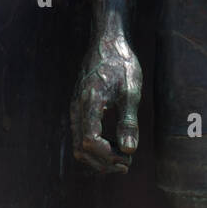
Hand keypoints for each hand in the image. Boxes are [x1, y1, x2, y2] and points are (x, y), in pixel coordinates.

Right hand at [71, 21, 141, 173]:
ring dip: (98, 158)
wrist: (107, 42)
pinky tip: (113, 145)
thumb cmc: (121, 63)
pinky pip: (80, 135)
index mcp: (90, 101)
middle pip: (81, 148)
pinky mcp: (78, 108)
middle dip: (104, 162)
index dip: (107, 155)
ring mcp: (75, 108)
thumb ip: (129, 121)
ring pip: (78, 145)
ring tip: (122, 159)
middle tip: (127, 165)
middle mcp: (77, 107)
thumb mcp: (131, 90)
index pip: (90, 140)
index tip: (127, 159)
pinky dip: (94, 147)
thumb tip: (129, 151)